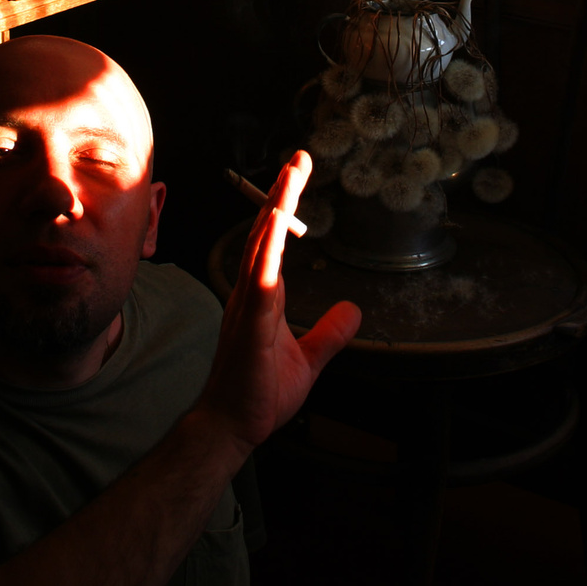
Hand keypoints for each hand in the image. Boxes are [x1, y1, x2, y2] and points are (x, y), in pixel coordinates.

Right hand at [198, 151, 361, 450]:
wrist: (232, 427)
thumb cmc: (259, 394)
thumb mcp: (308, 359)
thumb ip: (330, 333)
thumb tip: (354, 310)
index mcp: (264, 296)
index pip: (275, 242)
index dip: (285, 207)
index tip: (298, 174)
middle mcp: (252, 292)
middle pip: (266, 232)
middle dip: (282, 193)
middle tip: (299, 158)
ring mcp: (248, 304)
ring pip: (261, 245)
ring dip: (276, 207)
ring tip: (290, 174)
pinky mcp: (251, 324)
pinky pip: (258, 278)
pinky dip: (265, 246)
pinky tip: (274, 220)